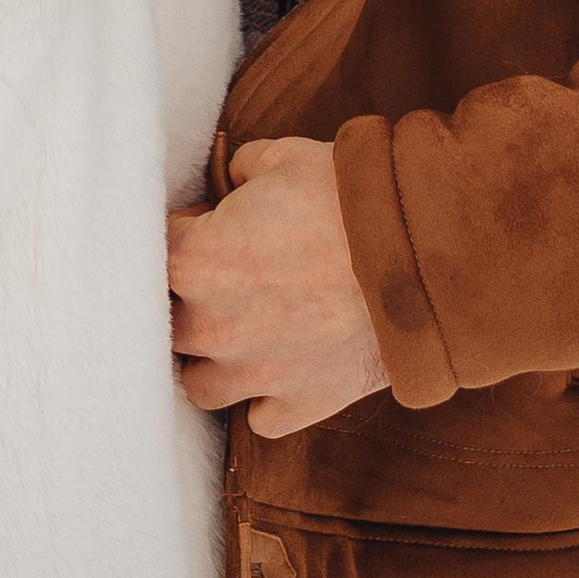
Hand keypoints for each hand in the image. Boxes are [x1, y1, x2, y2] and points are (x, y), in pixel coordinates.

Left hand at [168, 138, 391, 439]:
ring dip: (212, 361)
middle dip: (185, 301)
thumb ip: (241, 172)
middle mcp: (212, 327)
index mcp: (196, 262)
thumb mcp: (282, 158)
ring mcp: (255, 374)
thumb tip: (236, 182)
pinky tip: (283, 368)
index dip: (180, 232)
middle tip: (221, 278)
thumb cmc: (349, 198)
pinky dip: (266, 397)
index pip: (153, 251)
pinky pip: (261, 419)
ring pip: (200, 386)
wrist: (425, 255)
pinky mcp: (301, 403)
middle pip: (164, 325)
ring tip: (240, 334)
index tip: (204, 224)